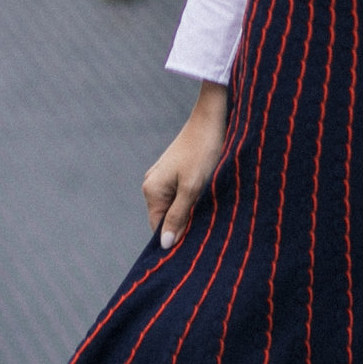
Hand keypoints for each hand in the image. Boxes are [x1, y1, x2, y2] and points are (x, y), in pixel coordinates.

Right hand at [143, 82, 229, 246]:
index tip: (196, 243)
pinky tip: (207, 196)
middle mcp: (151, 184)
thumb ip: (179, 217)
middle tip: (208, 225)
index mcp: (152, 190)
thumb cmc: (203, 152)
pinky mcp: (174, 171)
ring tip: (209, 207)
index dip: (176, 237)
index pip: (158, 228)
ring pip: (175, 206)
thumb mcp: (193, 188)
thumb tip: (165, 244)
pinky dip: (192, 199)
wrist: (211, 119)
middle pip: (166, 217)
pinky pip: (180, 194)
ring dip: (191, 210)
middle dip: (185, 223)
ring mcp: (162, 177)